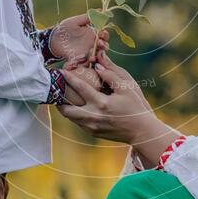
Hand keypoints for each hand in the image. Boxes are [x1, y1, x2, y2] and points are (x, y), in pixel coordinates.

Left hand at [51, 14, 108, 67]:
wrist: (53, 39)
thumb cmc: (64, 28)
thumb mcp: (75, 21)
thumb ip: (87, 17)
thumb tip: (100, 10)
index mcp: (92, 34)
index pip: (104, 35)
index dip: (105, 35)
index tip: (102, 33)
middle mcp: (92, 43)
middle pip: (104, 46)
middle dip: (104, 45)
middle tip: (99, 43)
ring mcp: (87, 52)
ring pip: (98, 55)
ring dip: (98, 55)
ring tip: (93, 54)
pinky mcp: (81, 59)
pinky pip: (88, 62)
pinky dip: (90, 61)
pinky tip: (88, 59)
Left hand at [56, 51, 178, 154]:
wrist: (141, 131)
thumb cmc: (135, 107)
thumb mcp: (127, 88)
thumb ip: (111, 75)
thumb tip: (97, 66)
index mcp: (102, 104)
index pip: (80, 88)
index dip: (69, 78)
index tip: (61, 71)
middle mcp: (94, 117)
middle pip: (66, 109)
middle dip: (58, 98)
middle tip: (56, 88)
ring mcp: (92, 127)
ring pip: (70, 117)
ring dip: (64, 107)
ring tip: (62, 96)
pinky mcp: (93, 132)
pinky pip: (77, 122)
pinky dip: (73, 114)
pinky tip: (75, 106)